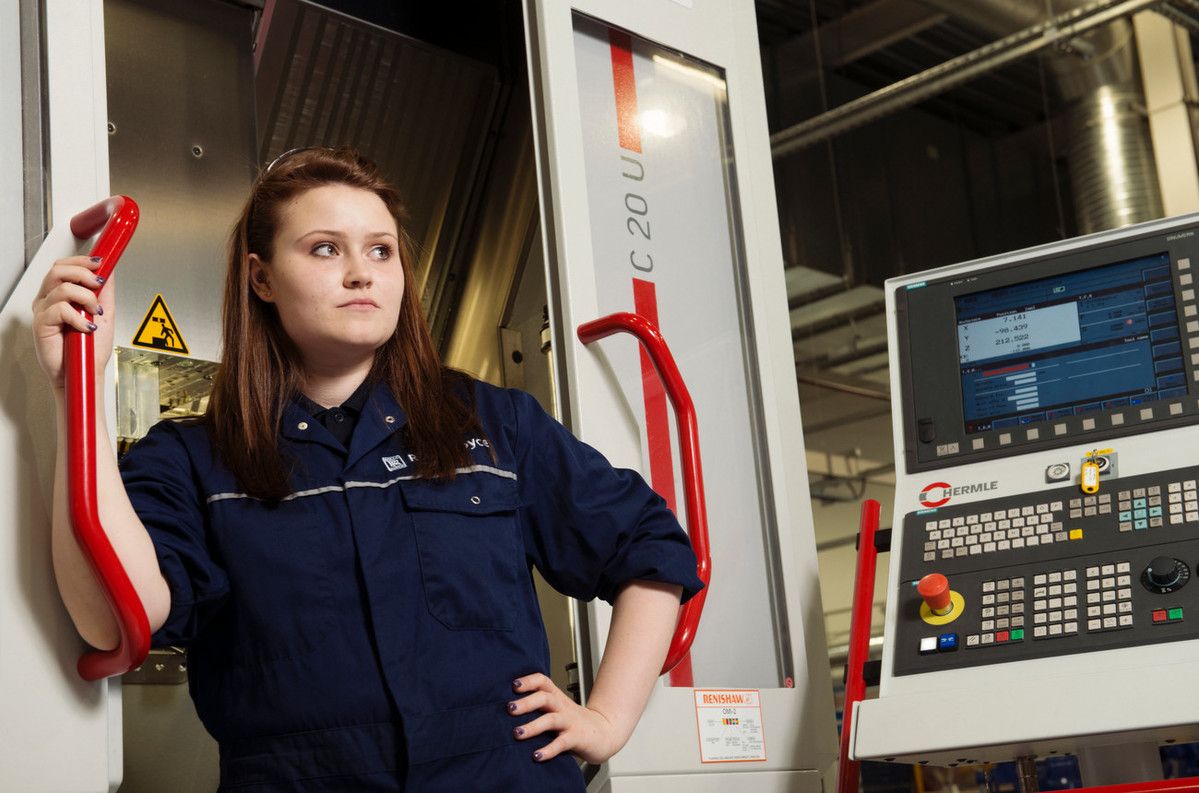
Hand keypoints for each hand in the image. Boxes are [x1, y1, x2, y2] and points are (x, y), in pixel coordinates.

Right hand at [31, 255, 114, 389]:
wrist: (85, 372)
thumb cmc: (90, 348)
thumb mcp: (105, 313)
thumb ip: (105, 292)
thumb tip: (110, 268)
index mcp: (61, 295)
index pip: (64, 266)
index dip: (81, 260)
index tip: (101, 263)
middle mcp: (49, 300)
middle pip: (58, 270)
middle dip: (83, 273)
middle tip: (98, 285)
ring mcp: (43, 311)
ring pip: (61, 287)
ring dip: (86, 298)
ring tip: (95, 313)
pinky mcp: (41, 324)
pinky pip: (60, 309)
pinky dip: (79, 317)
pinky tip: (86, 327)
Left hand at [508, 673, 624, 763]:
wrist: (604, 733)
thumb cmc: (574, 722)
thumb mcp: (557, 709)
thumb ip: (539, 707)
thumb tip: (508, 709)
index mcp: (557, 697)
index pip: (543, 681)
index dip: (529, 681)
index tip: (514, 685)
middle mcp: (562, 707)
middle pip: (544, 698)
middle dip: (526, 702)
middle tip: (509, 708)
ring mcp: (570, 722)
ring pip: (551, 720)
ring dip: (532, 726)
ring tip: (517, 733)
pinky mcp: (576, 738)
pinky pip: (561, 743)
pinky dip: (548, 750)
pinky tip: (537, 756)